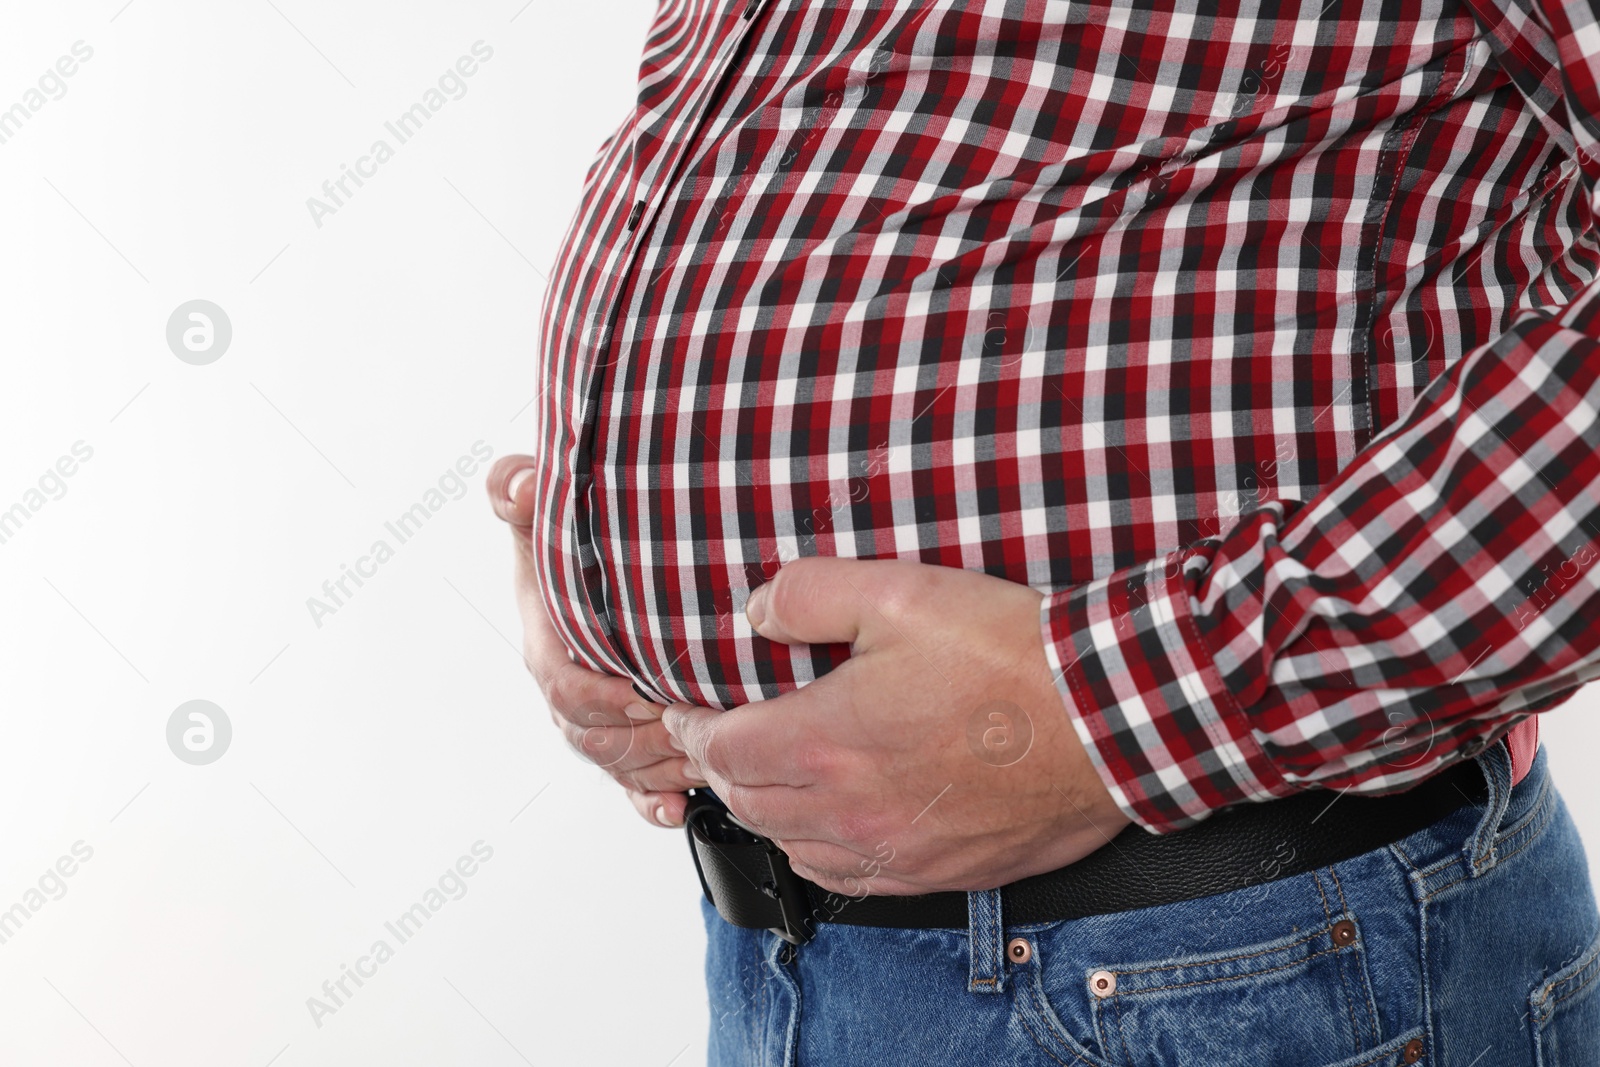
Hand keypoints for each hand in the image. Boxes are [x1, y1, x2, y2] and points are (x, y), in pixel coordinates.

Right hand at [486, 455, 705, 827]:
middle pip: (597, 738)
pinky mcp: (626, 741)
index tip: (638, 692)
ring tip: (704, 756)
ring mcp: (597, 723)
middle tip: (690, 724)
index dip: (598, 696)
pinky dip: (654, 804)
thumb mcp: (540, 509)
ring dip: (660, 766)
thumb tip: (519, 487)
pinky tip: (677, 809)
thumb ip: (516, 492)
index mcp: (548, 645)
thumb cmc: (568, 543)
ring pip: (623, 765)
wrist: (597, 567)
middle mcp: (570, 693)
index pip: (563, 686)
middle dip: (643, 737)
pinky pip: (633, 788)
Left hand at [662, 557, 1130, 894]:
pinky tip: (830, 827)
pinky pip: (851, 879)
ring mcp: (896, 850)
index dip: (693, 729)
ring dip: (769, 812)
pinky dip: (820, 851)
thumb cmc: (1014, 657)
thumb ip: (810, 594)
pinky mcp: (939, 870)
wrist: (1110, 718)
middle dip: (723, 769)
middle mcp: (852, 810)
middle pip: (749, 804)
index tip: (688, 711)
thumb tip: (757, 608)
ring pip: (794, 847)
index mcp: (828, 742)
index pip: (722, 752)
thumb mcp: (900, 591)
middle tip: (721, 738)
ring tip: (771, 776)